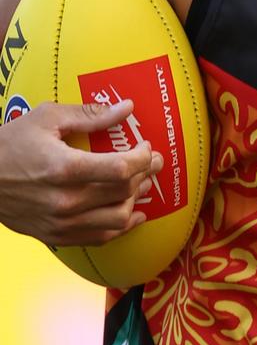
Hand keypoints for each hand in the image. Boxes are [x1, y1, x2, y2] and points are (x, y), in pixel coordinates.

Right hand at [0, 100, 162, 246]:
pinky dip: (121, 226)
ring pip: (117, 219)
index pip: (122, 168)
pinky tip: (132, 214)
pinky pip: (100, 237)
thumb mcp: (47, 119)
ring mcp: (61, 222)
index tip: (146, 146)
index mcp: (64, 168)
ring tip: (143, 184)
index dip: (143, 157)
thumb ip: (91, 115)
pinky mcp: (56, 236)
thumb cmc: (10, 144)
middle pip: (123, 192)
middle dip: (146, 174)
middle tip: (153, 161)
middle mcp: (65, 200)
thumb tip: (127, 107)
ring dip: (137, 200)